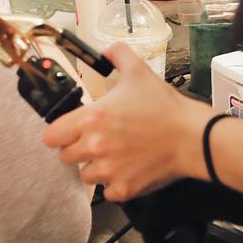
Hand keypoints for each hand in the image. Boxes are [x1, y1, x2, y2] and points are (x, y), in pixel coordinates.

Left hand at [43, 41, 206, 201]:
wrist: (191, 136)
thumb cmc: (165, 106)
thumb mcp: (139, 71)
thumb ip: (117, 54)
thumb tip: (106, 51)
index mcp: (92, 118)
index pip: (51, 135)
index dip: (59, 132)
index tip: (69, 130)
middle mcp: (95, 146)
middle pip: (65, 157)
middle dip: (77, 149)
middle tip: (96, 141)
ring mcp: (109, 170)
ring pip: (85, 175)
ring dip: (95, 167)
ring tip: (114, 155)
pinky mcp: (124, 189)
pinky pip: (107, 192)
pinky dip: (115, 184)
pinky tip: (127, 169)